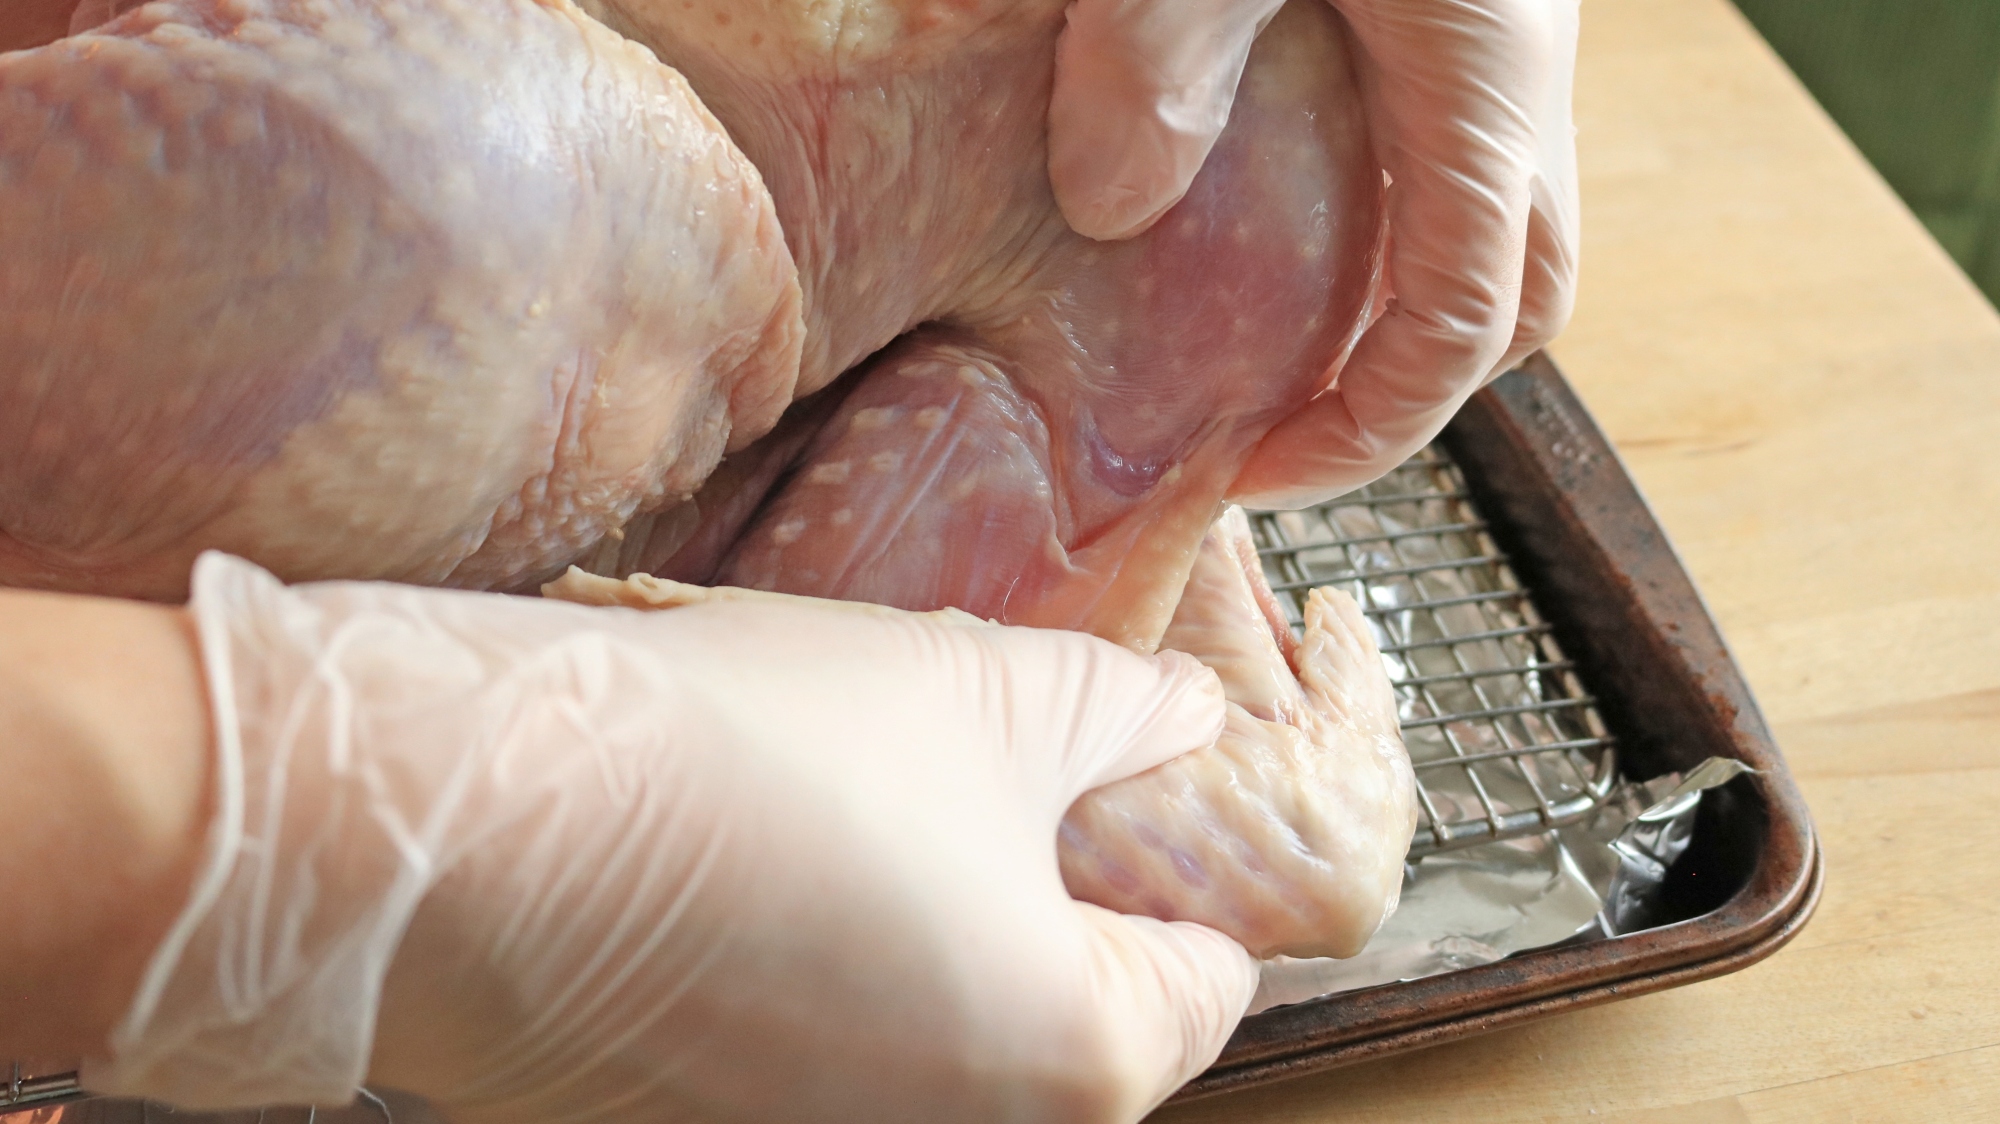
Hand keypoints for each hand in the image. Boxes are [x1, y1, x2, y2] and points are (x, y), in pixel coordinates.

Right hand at [83, 553, 1252, 1123]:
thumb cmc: (755, 755)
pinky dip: (812, 970)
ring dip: (926, 929)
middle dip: (1050, 891)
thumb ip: (1129, 714)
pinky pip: (809, 1050)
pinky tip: (752, 865)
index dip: (1186, 867)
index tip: (1145, 794)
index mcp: (1076, 1058)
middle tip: (995, 772)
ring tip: (854, 799)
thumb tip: (1183, 718)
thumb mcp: (993, 692)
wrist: (472, 825)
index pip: (1208, 981)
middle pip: (1069, 1015)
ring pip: (935, 1031)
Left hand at [1049, 0, 1580, 506]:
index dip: (1366, 435)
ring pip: (1493, 225)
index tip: (1255, 477)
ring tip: (1264, 329)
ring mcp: (1508, 41)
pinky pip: (1450, 148)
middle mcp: (1522, 80)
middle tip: (1274, 429)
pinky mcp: (1468, 8)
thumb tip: (1107, 209)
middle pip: (1514, 302)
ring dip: (1398, 297)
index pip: (1463, 329)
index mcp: (1482, 90)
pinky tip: (1274, 188)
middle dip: (1402, 393)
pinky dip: (1382, 207)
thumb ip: (1154, 62)